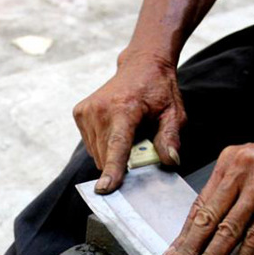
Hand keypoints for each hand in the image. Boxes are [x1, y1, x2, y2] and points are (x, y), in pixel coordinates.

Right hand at [73, 51, 184, 193]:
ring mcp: (86, 111)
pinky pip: (91, 146)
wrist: (141, 66)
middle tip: (138, 144)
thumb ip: (170, 138)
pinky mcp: (79, 114)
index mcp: (124, 109)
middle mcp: (100, 109)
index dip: (112, 169)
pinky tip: (115, 129)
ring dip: (112, 153)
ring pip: (97, 154)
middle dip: (122, 162)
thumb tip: (170, 161)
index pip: (117, 146)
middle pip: (106, 156)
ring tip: (127, 132)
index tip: (104, 188)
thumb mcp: (174, 113)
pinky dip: (104, 145)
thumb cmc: (158, 91)